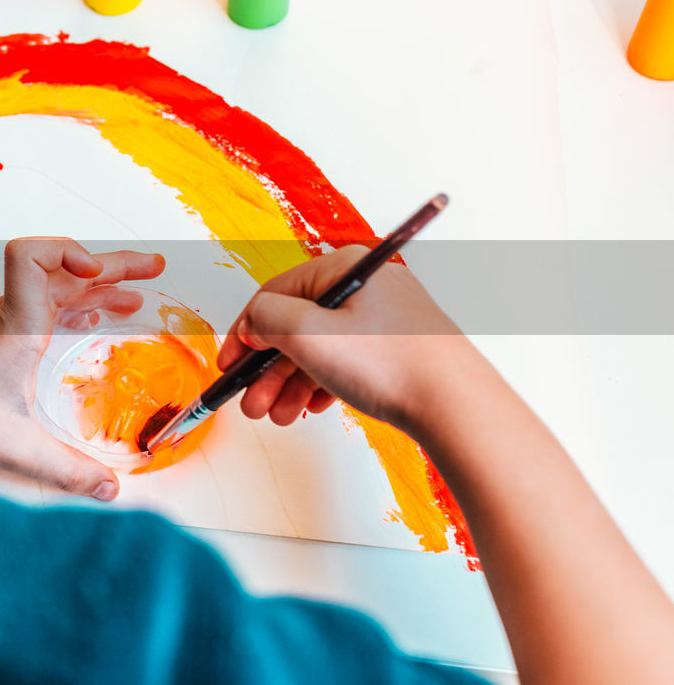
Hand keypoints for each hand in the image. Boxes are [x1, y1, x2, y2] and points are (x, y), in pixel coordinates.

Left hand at [0, 237, 164, 500]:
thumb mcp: (13, 447)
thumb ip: (66, 470)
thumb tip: (111, 489)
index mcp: (15, 324)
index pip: (30, 255)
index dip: (68, 252)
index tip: (97, 272)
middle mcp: (9, 313)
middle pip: (63, 266)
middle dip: (112, 264)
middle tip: (153, 266)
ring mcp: (3, 320)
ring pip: (57, 285)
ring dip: (98, 285)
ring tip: (136, 294)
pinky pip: (45, 305)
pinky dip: (77, 305)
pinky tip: (94, 319)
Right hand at [217, 245, 486, 439]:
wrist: (455, 404)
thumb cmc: (391, 364)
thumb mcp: (309, 333)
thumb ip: (268, 319)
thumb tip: (254, 321)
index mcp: (346, 268)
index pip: (276, 294)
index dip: (246, 331)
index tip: (231, 364)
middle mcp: (366, 287)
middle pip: (297, 325)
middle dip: (268, 369)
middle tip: (252, 402)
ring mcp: (384, 318)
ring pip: (320, 347)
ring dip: (290, 383)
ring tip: (279, 416)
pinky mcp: (396, 348)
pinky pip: (344, 361)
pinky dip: (321, 383)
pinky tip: (311, 407)